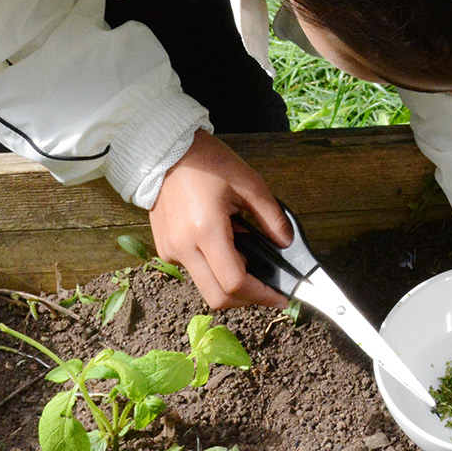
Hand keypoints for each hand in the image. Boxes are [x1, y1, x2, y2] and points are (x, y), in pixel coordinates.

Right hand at [148, 130, 291, 309]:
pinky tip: (225, 243)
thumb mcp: (249, 183)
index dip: (261, 295)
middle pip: (217, 297)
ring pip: (205, 286)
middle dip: (246, 298)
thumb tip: (286, 243)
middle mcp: (183, 247)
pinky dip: (214, 268)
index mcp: (206, 230)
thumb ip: (271, 217)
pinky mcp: (165, 248)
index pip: (234, 283)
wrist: (165, 152)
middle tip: (267, 288)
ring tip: (246, 252)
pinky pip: (194, 271)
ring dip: (229, 281)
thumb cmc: (207, 162)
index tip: (280, 297)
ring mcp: (170, 251)